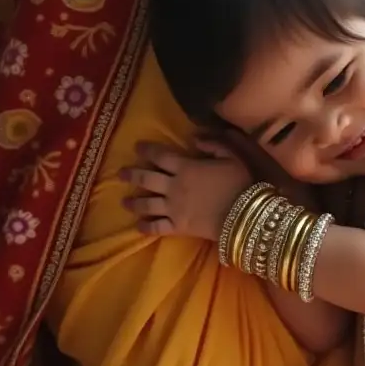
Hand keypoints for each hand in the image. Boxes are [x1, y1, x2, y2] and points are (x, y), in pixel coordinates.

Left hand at [120, 138, 252, 239]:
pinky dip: (146, 227)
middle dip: (132, 174)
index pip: (160, 156)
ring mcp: (173, 209)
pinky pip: (157, 227)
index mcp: (186, 168)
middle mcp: (173, 187)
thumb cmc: (240, 183)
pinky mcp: (178, 227)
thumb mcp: (232, 156)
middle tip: (120, 173)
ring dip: (134, 202)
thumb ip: (213, 144)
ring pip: (147, 203)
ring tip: (124, 201)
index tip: (136, 147)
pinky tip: (138, 226)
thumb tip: (194, 138)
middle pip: (147, 178)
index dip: (147, 150)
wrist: (244, 216)